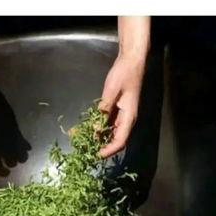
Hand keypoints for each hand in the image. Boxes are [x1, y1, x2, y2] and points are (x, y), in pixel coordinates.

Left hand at [98, 16, 149, 157]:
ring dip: (98, 138)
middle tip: (86, 150)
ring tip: (83, 140)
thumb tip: (96, 129)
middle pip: (115, 140)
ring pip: (110, 133)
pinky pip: (107, 123)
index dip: (108, 150)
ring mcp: (121, 115)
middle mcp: (126, 119)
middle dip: (101, 147)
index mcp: (129, 117)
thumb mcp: (112, 91)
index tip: (96, 155)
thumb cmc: (124, 73)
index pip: (120, 141)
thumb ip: (103, 110)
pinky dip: (98, 127)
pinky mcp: (116, 110)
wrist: (131, 60)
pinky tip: (86, 128)